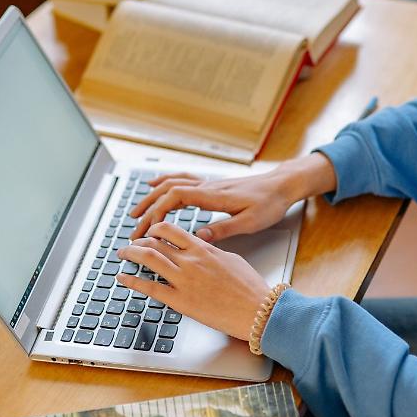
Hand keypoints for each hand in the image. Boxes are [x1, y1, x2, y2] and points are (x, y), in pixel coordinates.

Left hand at [117, 222, 270, 340]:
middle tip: (130, 244)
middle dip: (138, 242)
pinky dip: (133, 281)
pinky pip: (150, 288)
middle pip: (155, 243)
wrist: (258, 310)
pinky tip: (123, 278)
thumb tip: (204, 249)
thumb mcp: (232, 259)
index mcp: (203, 249)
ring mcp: (184, 280)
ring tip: (122, 254)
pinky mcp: (181, 301)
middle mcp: (191, 261)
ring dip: (131, 255)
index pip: (171, 231)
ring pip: (149, 259)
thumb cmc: (251, 288)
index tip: (148, 232)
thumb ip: (213, 253)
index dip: (155, 229)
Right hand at [129, 153, 336, 241]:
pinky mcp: (211, 185)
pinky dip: (163, 182)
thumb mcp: (251, 221)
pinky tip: (154, 185)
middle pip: (167, 191)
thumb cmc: (269, 203)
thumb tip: (199, 237)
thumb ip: (224, 229)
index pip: (176, 198)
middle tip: (134, 228)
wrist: (282, 185)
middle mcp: (207, 187)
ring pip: (171, 184)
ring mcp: (208, 184)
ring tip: (136, 212)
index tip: (147, 228)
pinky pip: (181, 179)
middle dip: (147, 209)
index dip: (157, 211)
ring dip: (151, 197)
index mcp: (214, 196)